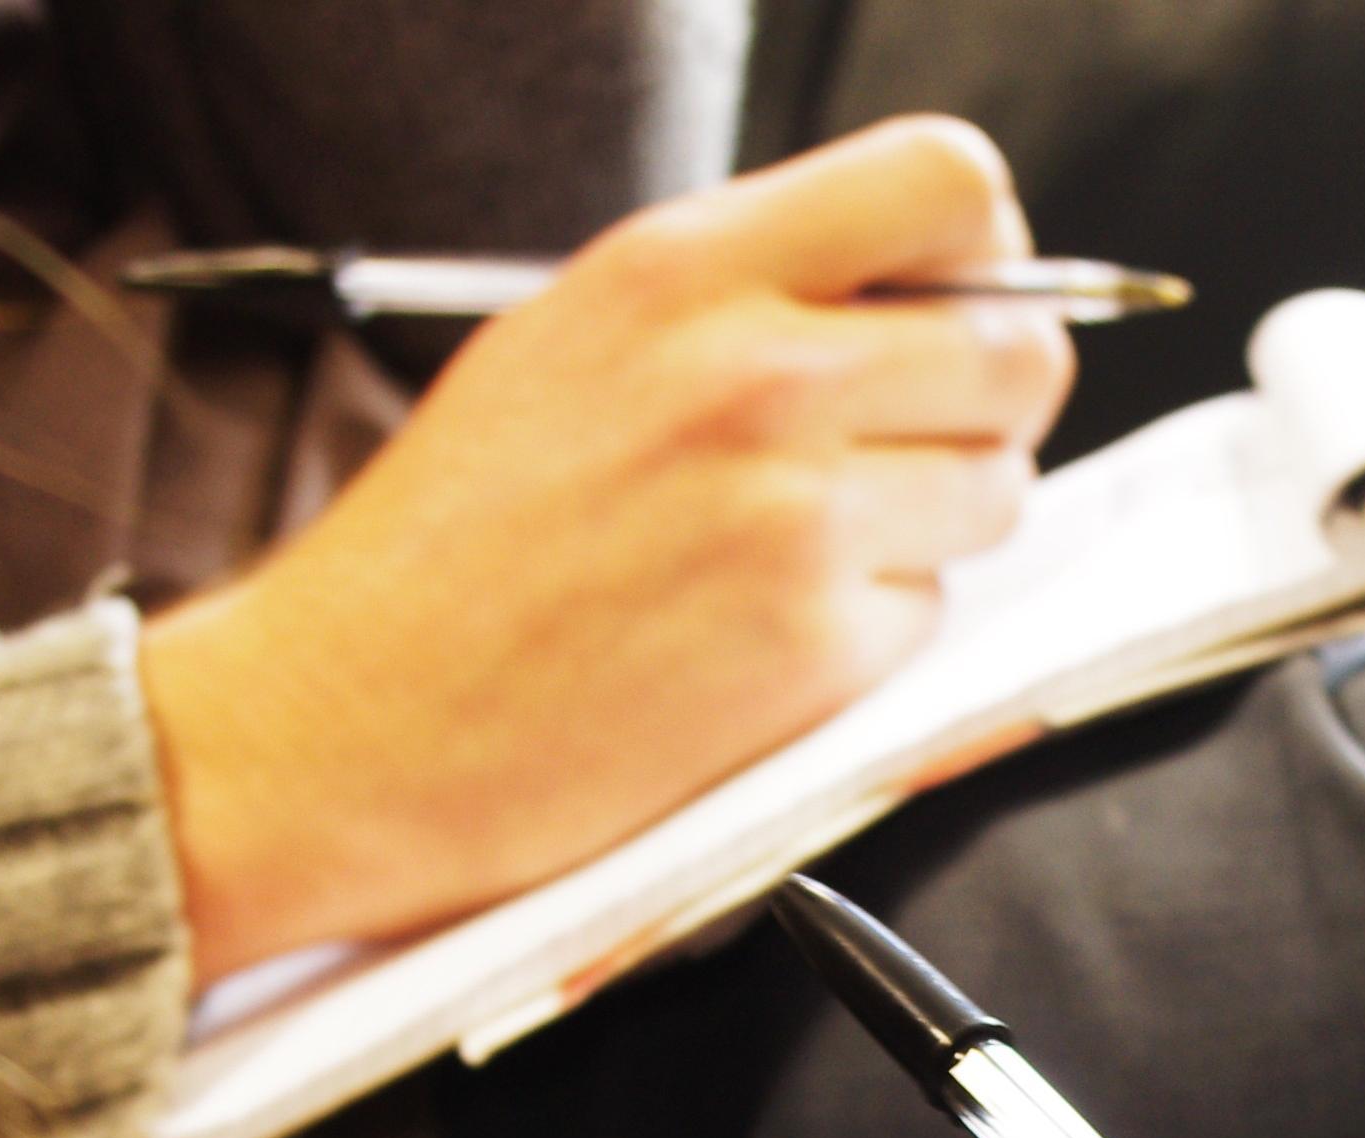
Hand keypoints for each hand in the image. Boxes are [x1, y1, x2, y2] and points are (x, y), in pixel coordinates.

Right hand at [138, 119, 1072, 980]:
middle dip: (984, 413)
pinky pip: (923, 617)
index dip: (989, 258)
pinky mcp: (812, 652)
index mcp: (684, 268)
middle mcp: (756, 373)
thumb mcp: (569, 347)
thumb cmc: (443, 555)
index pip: (949, 186)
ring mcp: (794, 518)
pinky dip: (865, 639)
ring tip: (798, 560)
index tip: (961, 313)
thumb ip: (734, 306)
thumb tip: (893, 312)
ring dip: (931, 530)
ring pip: (992, 493)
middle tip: (905, 461)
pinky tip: (753, 647)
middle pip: (1016, 355)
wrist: (348, 723)